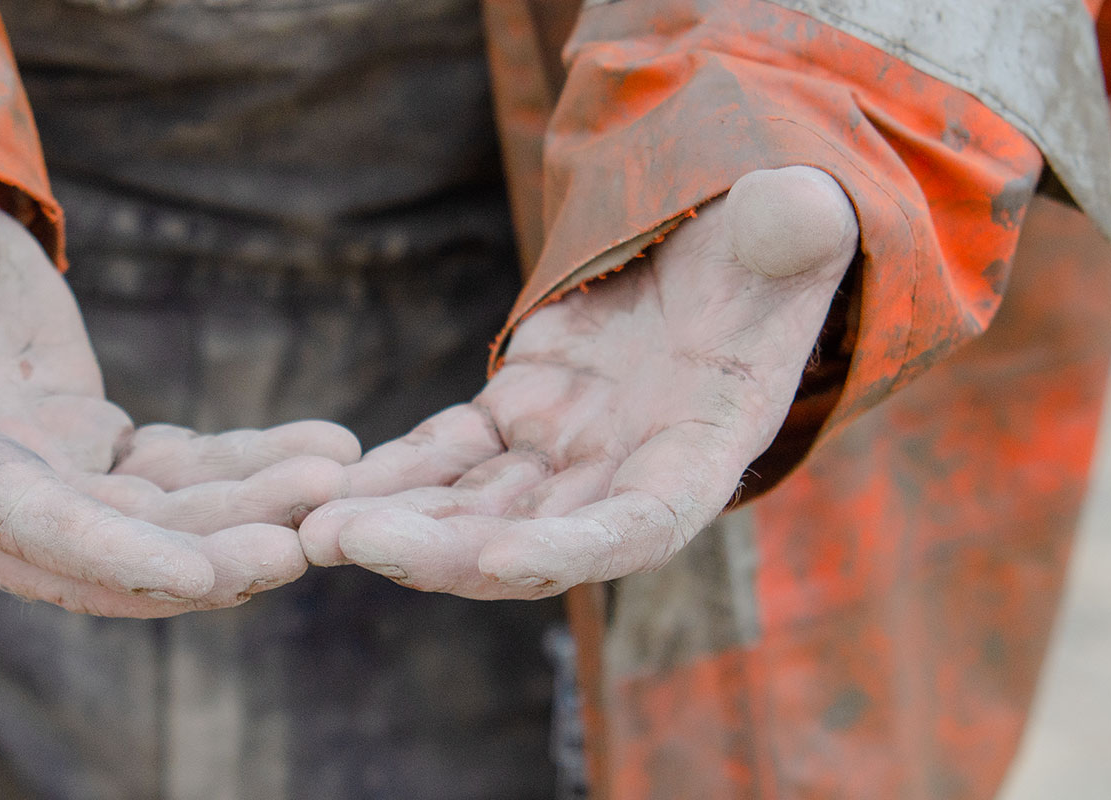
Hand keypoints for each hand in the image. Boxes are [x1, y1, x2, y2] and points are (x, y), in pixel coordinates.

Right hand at [0, 133, 359, 616]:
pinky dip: (244, 469)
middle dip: (200, 557)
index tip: (200, 575)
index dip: (109, 555)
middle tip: (299, 544)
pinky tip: (323, 451)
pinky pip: (173, 478)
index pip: (16, 521)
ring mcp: (29, 476)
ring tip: (331, 482)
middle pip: (96, 552)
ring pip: (149, 523)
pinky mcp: (81, 452)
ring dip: (240, 515)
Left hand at [298, 166, 857, 598]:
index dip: (573, 549)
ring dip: (396, 525)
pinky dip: (390, 474)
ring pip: (471, 510)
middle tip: (351, 543)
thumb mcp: (791, 228)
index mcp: (702, 451)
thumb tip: (798, 210)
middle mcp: (623, 474)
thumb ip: (793, 228)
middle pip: (526, 538)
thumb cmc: (773, 243)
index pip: (639, 523)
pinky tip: (324, 487)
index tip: (503, 559)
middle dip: (441, 550)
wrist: (725, 250)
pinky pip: (444, 456)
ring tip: (312, 530)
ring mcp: (563, 453)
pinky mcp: (515, 418)